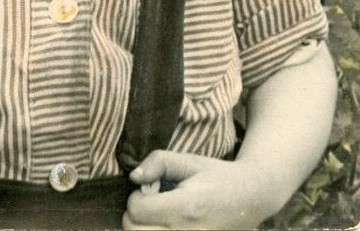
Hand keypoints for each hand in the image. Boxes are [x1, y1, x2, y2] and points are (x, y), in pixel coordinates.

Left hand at [122, 150, 272, 229]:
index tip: (152, 189)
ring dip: (144, 227)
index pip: (136, 210)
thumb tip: (134, 177)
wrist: (251, 199)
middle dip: (135, 215)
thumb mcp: (188, 160)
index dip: (137, 196)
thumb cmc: (217, 176)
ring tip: (160, 215)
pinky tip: (166, 225)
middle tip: (152, 203)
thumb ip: (158, 162)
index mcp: (185, 208)